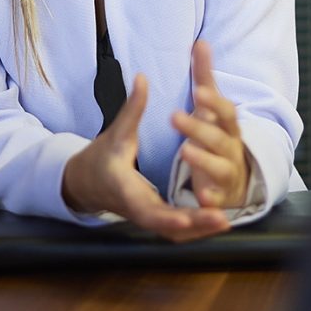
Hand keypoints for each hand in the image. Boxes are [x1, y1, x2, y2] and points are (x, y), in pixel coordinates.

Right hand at [62, 73, 230, 242]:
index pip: (146, 209)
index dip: (166, 216)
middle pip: (166, 226)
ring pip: (174, 232)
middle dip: (194, 224)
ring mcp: (145, 217)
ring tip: (225, 220)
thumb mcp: (117, 131)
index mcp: (125, 188)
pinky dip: (194, 228)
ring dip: (199, 229)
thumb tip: (142, 78)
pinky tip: (214, 221)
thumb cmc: (101, 157)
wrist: (86, 182)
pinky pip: (175, 229)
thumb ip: (132, 108)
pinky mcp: (153, 218)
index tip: (185, 218)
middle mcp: (136, 209)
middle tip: (222, 219)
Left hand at [171, 40, 249, 208]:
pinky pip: (218, 199)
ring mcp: (227, 172)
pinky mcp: (221, 196)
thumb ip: (204, 77)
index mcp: (228, 124)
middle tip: (174, 117)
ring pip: (219, 166)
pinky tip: (202, 197)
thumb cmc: (218, 134)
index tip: (198, 91)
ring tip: (184, 151)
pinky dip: (212, 198)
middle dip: (198, 128)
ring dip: (203, 160)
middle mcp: (231, 147)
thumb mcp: (211, 107)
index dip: (213, 101)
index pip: (225, 110)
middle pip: (218, 137)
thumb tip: (200, 42)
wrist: (237, 176)